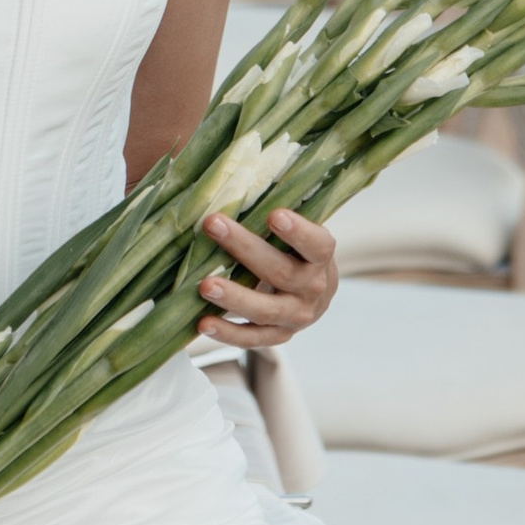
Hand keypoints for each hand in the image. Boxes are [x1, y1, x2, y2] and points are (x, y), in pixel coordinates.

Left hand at [196, 205, 338, 348]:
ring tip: (205, 285)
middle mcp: (313, 289)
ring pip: (265, 309)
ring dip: (234, 297)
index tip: (274, 215)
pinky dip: (228, 333)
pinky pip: (253, 338)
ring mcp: (296, 316)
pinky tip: (204, 323)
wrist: (314, 294)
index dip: (298, 231)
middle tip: (213, 225)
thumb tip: (233, 187)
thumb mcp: (299, 231)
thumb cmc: (297, 251)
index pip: (316, 244)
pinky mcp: (279, 336)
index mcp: (321, 257)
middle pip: (280, 271)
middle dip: (244, 248)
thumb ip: (276, 215)